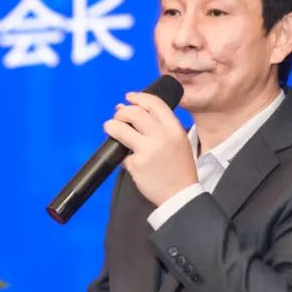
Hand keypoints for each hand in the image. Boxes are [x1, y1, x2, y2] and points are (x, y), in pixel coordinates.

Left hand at [103, 91, 197, 207]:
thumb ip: (157, 126)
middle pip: (134, 112)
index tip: (129, 97)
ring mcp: (147, 149)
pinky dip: (123, 155)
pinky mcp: (136, 163)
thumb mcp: (177, 141)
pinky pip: (122, 154)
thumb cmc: (178, 168)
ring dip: (111, 126)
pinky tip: (130, 160)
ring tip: (110, 129)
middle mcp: (161, 136)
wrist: (181, 195)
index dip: (138, 97)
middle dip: (121, 113)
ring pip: (120, 128)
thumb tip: (127, 109)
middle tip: (118, 118)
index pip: (154, 103)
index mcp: (174, 128)